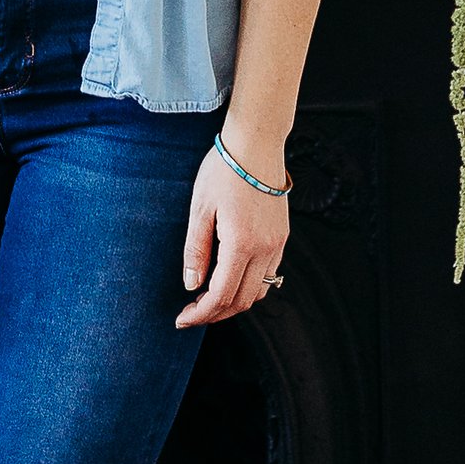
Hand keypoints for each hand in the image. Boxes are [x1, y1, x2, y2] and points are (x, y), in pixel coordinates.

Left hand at [176, 143, 289, 327]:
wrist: (256, 144)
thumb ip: (196, 250)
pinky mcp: (282, 236)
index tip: (182, 318)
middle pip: (241, 300)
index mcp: (242, 243)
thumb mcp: (200, 209)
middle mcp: (265, 248)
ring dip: (233, 302)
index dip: (200, 313)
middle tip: (191, 314)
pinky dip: (249, 286)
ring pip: (258, 291)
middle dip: (215, 314)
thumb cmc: (224, 170)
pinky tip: (230, 279)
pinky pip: (269, 275)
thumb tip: (191, 284)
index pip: (221, 295)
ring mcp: (278, 243)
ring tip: (208, 300)